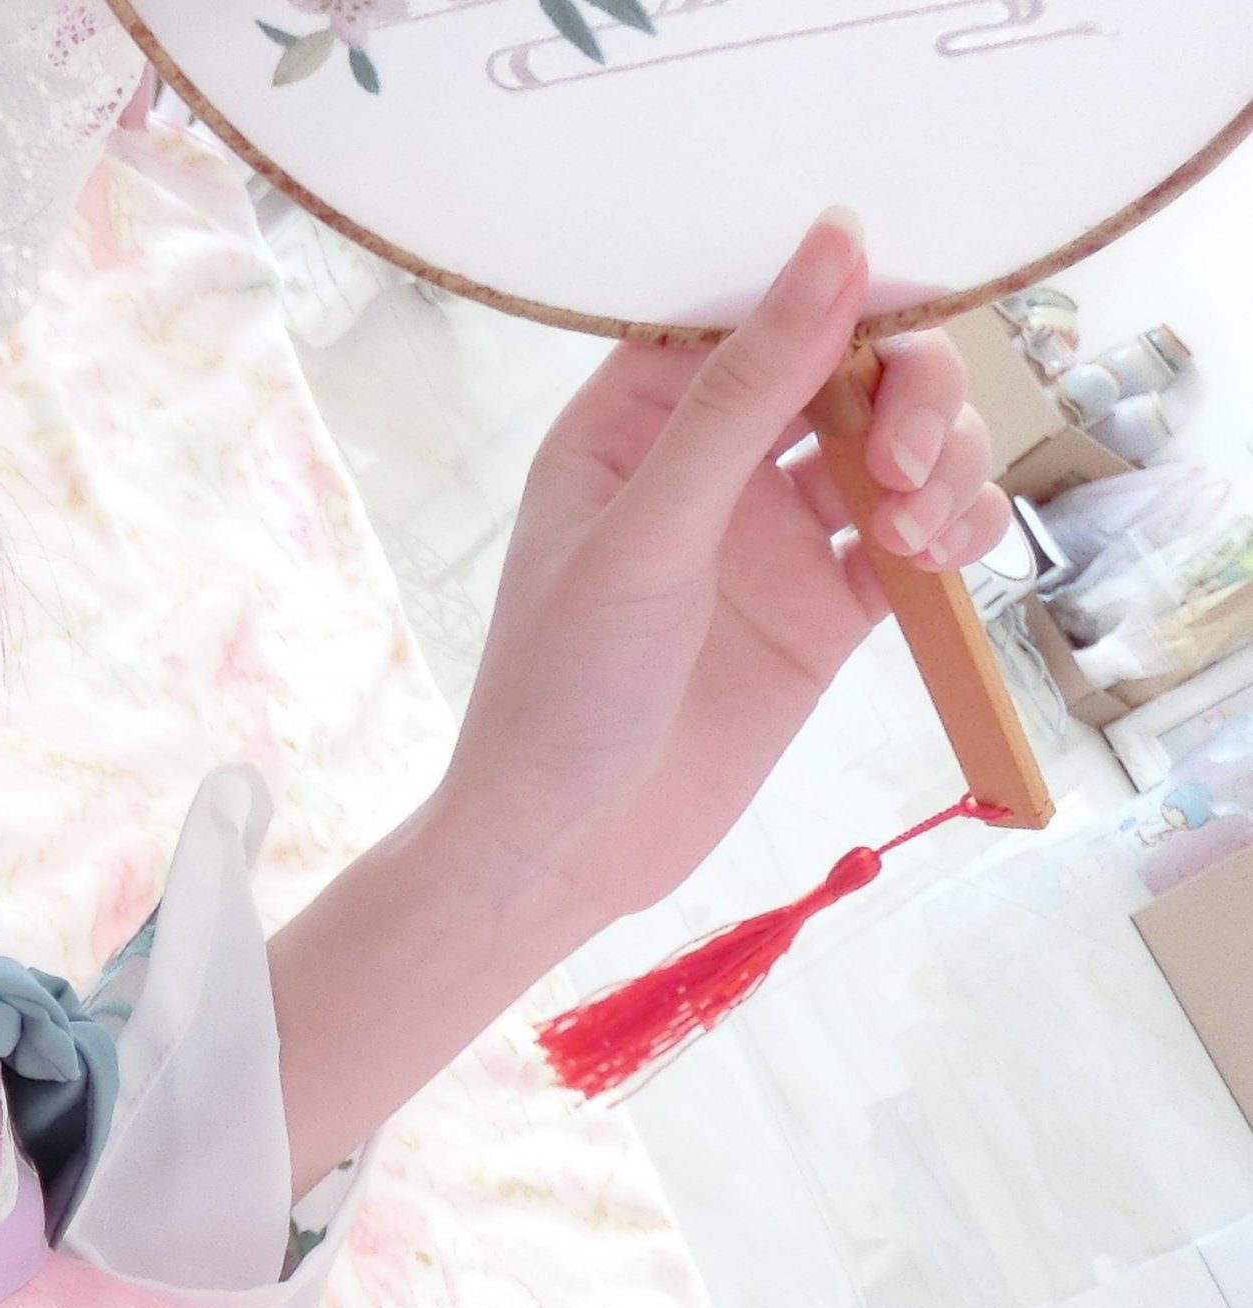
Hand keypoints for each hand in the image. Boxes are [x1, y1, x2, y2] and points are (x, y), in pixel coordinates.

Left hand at [265, 213, 1015, 1190]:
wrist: (564, 852)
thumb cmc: (560, 690)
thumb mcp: (649, 531)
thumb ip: (744, 393)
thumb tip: (834, 243)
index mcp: (634, 418)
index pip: (757, 304)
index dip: (845, 291)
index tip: (913, 310)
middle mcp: (710, 460)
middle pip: (851, 362)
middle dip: (909, 388)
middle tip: (911, 463)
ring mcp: (774, 529)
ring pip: (902, 441)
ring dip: (944, 461)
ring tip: (918, 534)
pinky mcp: (827, 602)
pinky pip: (923, 530)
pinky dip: (958, 527)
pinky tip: (945, 559)